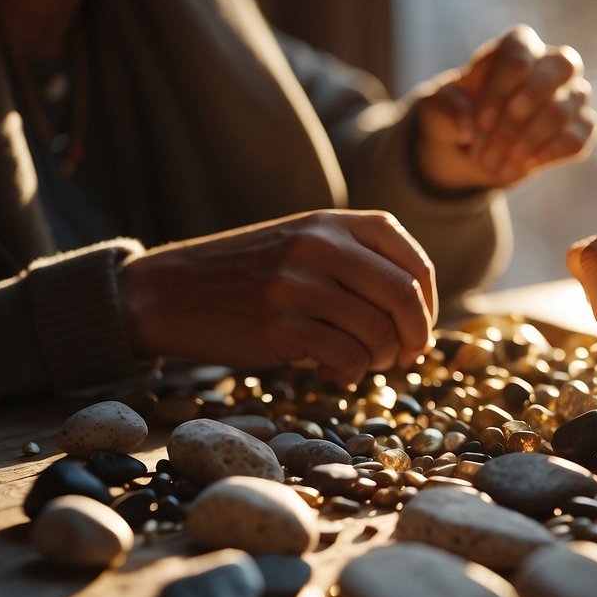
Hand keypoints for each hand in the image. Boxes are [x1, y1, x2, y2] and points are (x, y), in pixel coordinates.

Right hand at [119, 210, 436, 385]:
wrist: (168, 292)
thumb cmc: (245, 275)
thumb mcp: (301, 243)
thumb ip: (354, 259)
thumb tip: (418, 310)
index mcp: (330, 222)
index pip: (411, 260)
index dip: (428, 301)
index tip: (422, 326)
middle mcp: (318, 246)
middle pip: (403, 296)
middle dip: (416, 335)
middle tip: (409, 357)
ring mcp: (297, 285)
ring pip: (378, 333)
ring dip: (381, 358)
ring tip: (365, 363)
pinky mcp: (279, 326)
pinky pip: (347, 358)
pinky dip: (352, 373)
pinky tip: (336, 373)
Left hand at [414, 24, 596, 192]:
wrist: (470, 149)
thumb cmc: (458, 115)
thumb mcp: (437, 109)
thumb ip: (446, 108)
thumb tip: (466, 125)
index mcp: (519, 45)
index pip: (520, 57)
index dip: (499, 92)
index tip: (480, 124)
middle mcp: (552, 64)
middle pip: (560, 69)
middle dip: (519, 115)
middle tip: (490, 145)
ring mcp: (572, 96)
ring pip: (561, 111)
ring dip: (523, 143)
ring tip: (494, 164)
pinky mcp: (581, 129)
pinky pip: (576, 139)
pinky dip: (546, 155)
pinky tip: (520, 165)